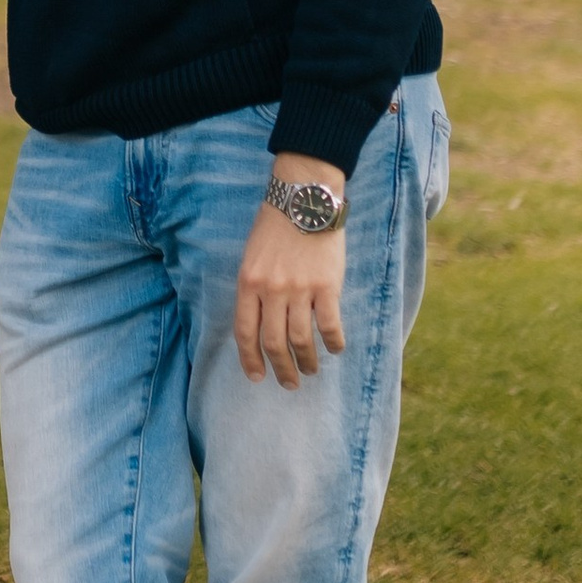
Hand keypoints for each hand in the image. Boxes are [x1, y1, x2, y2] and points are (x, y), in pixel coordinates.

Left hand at [232, 163, 345, 387]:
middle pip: (274, 342)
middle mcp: (272, 290)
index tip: (258, 377)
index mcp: (248, 283)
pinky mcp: (327, 286)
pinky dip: (334, 342)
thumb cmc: (276, 227)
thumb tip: (262, 324)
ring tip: (311, 370)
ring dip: (307, 361)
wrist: (305, 200)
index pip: (246, 332)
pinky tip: (336, 349)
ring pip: (302, 339)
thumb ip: (255, 289)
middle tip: (289, 383)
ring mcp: (300, 289)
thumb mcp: (252, 257)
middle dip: (281, 369)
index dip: (251, 359)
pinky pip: (330, 324)